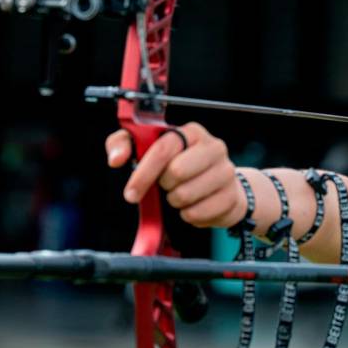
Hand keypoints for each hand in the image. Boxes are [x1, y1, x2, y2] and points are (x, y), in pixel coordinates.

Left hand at [105, 123, 245, 227]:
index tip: (131, 192)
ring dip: (175, 201)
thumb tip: (116, 158)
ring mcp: (226, 172)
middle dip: (164, 185)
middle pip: (175, 173)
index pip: (164, 149)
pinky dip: (189, 215)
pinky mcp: (232, 197)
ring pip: (185, 196)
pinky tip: (194, 205)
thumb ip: (124, 144)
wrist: (223, 185)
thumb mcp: (149, 149)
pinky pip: (197, 214)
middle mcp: (214, 147)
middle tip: (167, 185)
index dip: (144, 173)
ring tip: (182, 193)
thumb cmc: (182, 164)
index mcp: (192, 132)